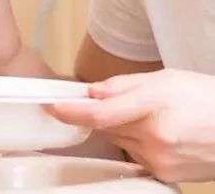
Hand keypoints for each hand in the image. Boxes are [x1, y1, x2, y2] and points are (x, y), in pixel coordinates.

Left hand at [49, 69, 214, 181]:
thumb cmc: (206, 99)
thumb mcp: (165, 79)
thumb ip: (122, 85)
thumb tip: (91, 92)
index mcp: (154, 106)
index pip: (99, 114)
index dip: (71, 111)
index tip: (53, 107)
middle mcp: (154, 137)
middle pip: (106, 126)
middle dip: (105, 114)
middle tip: (126, 103)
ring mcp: (159, 159)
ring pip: (118, 141)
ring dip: (123, 128)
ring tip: (154, 117)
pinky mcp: (163, 174)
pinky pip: (134, 155)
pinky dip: (137, 143)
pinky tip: (161, 134)